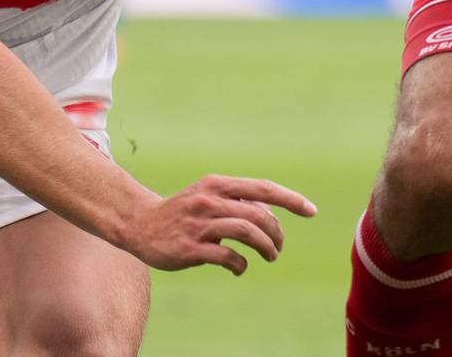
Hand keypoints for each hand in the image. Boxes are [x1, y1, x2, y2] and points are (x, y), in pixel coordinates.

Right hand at [115, 174, 315, 274]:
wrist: (140, 224)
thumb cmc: (183, 211)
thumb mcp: (209, 195)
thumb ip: (238, 201)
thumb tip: (271, 215)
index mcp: (218, 184)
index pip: (263, 188)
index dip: (291, 199)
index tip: (311, 211)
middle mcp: (210, 200)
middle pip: (258, 214)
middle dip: (277, 233)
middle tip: (278, 248)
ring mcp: (199, 224)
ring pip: (246, 232)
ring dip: (266, 247)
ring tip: (270, 256)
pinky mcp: (190, 248)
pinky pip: (226, 256)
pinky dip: (240, 264)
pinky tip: (240, 267)